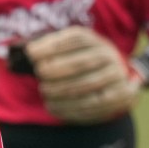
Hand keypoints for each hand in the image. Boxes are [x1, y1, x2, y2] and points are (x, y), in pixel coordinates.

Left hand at [24, 26, 140, 123]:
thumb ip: (50, 48)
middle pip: (81, 62)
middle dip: (56, 69)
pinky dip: (69, 108)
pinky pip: (93, 105)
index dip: (52, 45)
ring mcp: (117, 76)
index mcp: (95, 41)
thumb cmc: (80, 62)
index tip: (31, 53)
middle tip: (39, 74)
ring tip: (44, 91)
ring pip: (86, 85)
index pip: (75, 39)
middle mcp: (109, 56)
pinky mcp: (120, 96)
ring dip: (60, 90)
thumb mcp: (69, 51)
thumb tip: (28, 51)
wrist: (115, 78)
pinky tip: (53, 107)